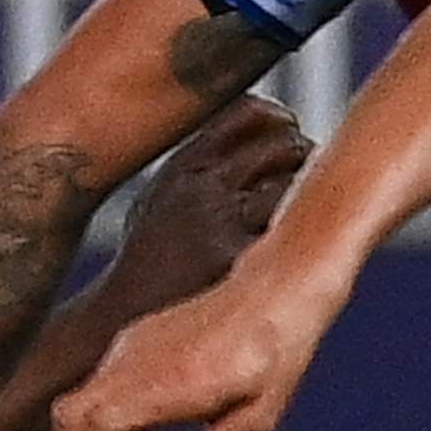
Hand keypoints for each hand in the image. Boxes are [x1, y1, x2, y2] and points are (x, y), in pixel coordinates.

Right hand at [49, 257, 340, 430]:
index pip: (98, 425)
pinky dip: (103, 414)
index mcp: (171, 385)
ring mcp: (131, 345)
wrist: (272, 291)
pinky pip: (96, 383)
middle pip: (68, 414)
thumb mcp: (256, 423)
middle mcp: (139, 362)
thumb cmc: (273, 363)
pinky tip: (146, 424)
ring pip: (76, 398)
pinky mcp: (133, 337)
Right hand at [94, 95, 313, 320]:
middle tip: (310, 172)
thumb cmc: (147, 261)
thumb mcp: (160, 199)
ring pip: (292, 188)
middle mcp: (202, 185)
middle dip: (304, 155)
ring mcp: (220, 222)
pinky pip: (286, 234)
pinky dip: (297, 236)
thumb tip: (248, 141)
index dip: (280, 119)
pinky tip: (292, 249)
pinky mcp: (236, 260)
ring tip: (307, 212)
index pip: (248, 113)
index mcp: (185, 164)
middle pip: (282, 146)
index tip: (291, 130)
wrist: (119, 318)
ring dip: (309, 197)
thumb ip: (198, 168)